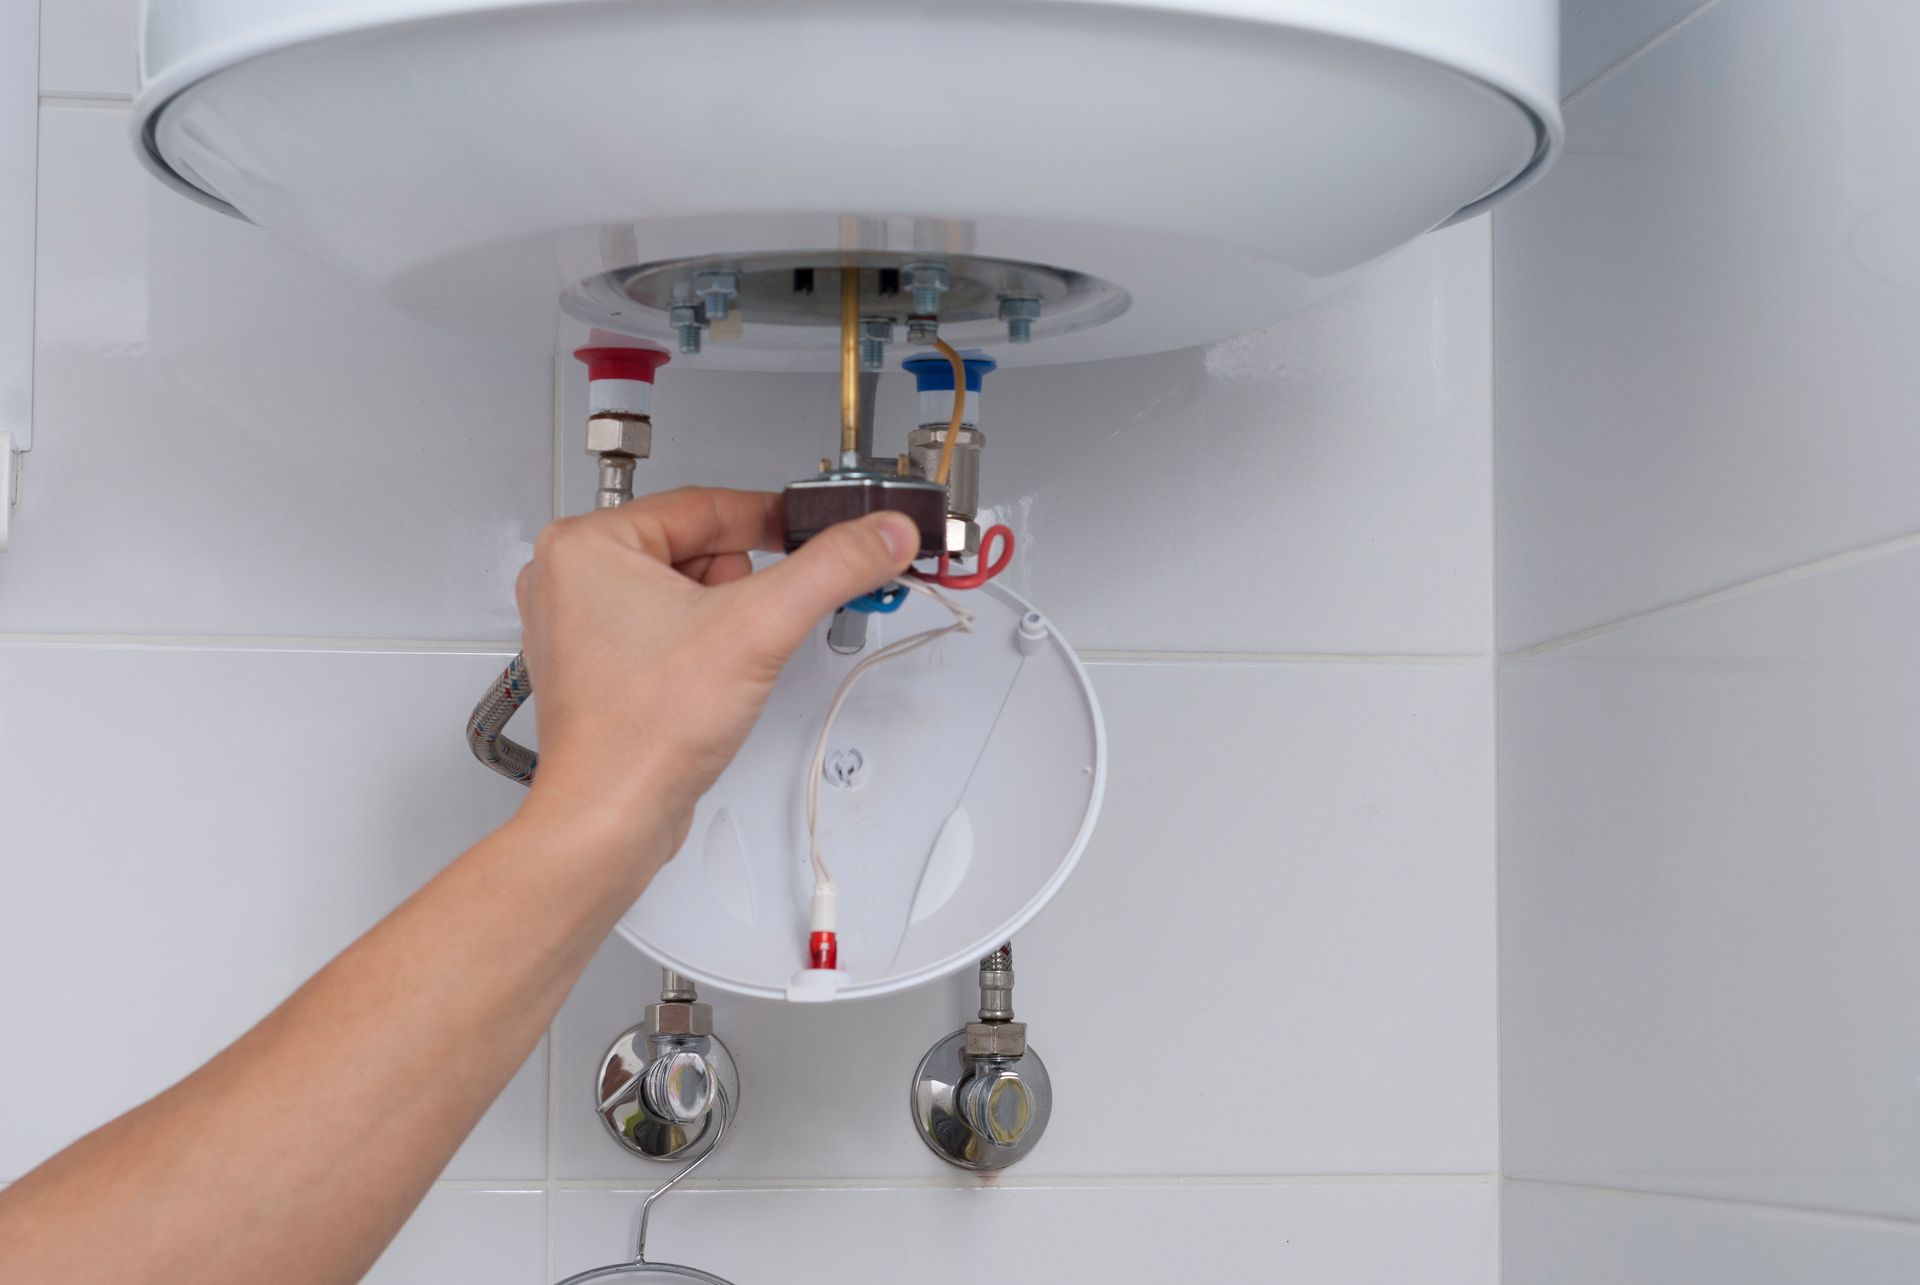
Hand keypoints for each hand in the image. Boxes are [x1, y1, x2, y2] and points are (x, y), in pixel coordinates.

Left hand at [511, 487, 917, 880]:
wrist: (612, 816)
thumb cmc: (642, 733)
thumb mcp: (759, 628)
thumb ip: (833, 569)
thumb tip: (882, 535)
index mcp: (585, 544)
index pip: (706, 504)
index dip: (772, 521)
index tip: (815, 534)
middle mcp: (569, 576)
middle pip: (697, 546)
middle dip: (740, 586)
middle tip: (747, 628)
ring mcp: (579, 623)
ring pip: (685, 589)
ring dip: (722, 619)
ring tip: (718, 663)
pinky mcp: (598, 663)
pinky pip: (666, 627)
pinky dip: (699, 647)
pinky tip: (700, 684)